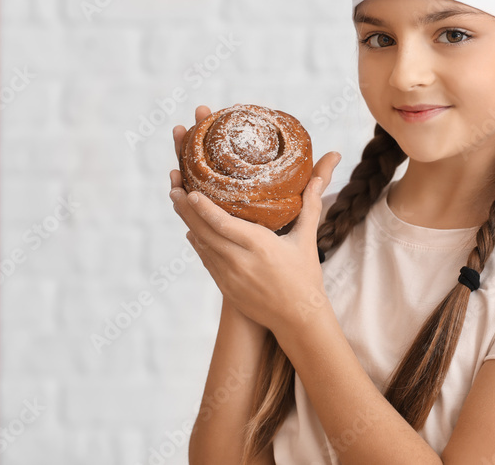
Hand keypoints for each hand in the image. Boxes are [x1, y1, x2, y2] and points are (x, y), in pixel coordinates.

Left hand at [169, 104, 341, 336]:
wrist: (298, 318)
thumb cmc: (305, 277)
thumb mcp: (307, 239)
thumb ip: (310, 205)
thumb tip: (320, 176)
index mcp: (260, 247)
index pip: (224, 225)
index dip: (204, 208)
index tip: (189, 191)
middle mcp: (240, 261)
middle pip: (204, 232)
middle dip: (186, 208)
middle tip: (173, 186)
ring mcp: (229, 276)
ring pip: (201, 245)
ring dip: (188, 223)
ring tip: (177, 200)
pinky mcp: (225, 287)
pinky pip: (206, 260)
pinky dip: (197, 243)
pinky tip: (191, 231)